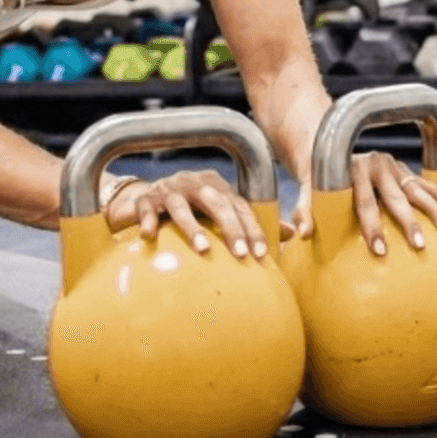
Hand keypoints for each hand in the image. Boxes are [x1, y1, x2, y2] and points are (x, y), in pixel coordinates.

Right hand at [103, 169, 271, 259]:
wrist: (144, 198)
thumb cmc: (189, 209)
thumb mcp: (218, 212)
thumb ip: (249, 222)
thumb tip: (292, 233)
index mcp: (216, 186)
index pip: (239, 206)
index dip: (252, 229)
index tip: (261, 254)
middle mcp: (194, 184)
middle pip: (216, 202)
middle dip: (230, 228)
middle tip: (241, 254)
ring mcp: (168, 189)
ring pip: (181, 205)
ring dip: (192, 227)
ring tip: (202, 249)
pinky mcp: (145, 199)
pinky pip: (146, 209)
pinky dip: (149, 221)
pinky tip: (149, 236)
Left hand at [292, 152, 436, 256]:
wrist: (331, 144)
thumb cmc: (318, 176)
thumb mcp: (307, 187)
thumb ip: (305, 209)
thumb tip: (304, 233)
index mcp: (355, 170)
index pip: (364, 203)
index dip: (372, 227)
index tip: (380, 251)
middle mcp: (378, 166)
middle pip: (395, 199)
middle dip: (408, 223)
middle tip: (419, 245)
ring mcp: (395, 167)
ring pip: (418, 191)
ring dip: (435, 210)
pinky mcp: (406, 172)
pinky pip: (430, 186)